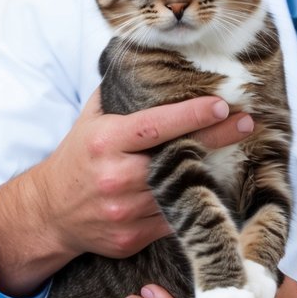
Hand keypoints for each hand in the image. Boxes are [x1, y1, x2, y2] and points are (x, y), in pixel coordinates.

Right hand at [0, 88, 254, 296]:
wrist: (49, 212)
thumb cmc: (78, 157)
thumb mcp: (91, 120)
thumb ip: (122, 94)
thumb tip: (155, 60)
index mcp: (105, 142)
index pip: (156, 125)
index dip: (192, 115)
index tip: (222, 105)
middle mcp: (115, 177)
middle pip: (177, 158)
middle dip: (216, 139)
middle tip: (247, 123)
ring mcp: (125, 211)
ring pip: (180, 191)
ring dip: (210, 172)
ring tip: (236, 153)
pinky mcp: (132, 237)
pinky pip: (174, 219)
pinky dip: (193, 203)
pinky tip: (211, 187)